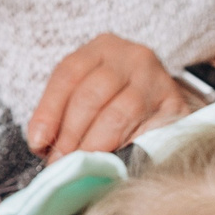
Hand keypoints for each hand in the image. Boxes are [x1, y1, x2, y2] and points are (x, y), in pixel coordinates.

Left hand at [25, 31, 191, 158]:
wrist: (162, 101)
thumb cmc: (114, 99)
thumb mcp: (86, 93)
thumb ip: (63, 113)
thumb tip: (42, 145)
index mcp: (101, 48)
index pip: (68, 74)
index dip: (49, 111)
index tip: (38, 142)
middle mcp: (131, 57)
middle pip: (90, 95)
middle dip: (70, 134)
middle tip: (59, 162)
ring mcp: (157, 79)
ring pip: (117, 115)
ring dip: (94, 146)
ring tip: (81, 166)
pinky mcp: (176, 106)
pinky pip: (144, 132)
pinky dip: (123, 150)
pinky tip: (111, 162)